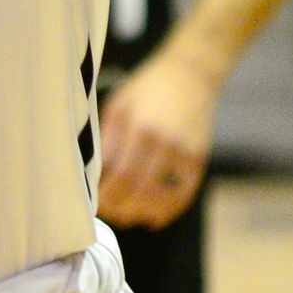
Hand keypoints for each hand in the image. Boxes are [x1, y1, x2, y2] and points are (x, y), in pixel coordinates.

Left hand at [95, 49, 217, 228]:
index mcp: (137, 126)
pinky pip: (183, 194)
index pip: (117, 173)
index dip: (105, 195)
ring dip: (140, 212)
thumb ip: (107, 140)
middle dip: (118, 207)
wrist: (190, 75)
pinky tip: (154, 217)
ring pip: (159, 196)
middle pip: (136, 189)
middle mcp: (161, 140)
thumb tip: (93, 176)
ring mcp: (183, 151)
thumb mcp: (119, 106)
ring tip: (127, 216)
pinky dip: (168, 211)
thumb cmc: (147, 90)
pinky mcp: (198, 158)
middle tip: (109, 213)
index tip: (95, 202)